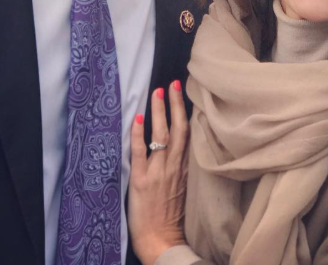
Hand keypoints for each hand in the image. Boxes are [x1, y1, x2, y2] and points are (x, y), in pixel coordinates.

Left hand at [129, 81, 189, 264]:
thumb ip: (183, 166)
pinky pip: (140, 152)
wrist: (162, 242)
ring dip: (160, 112)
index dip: (186, 111)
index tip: (184, 92)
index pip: (189, 134)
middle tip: (173, 83)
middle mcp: (174, 167)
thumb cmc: (172, 218)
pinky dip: (139, 134)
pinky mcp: (142, 181)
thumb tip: (181, 146)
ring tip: (158, 92)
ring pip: (161, 135)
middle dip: (175, 104)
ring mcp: (158, 172)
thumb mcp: (184, 188)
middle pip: (178, 129)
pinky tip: (138, 118)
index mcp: (185, 169)